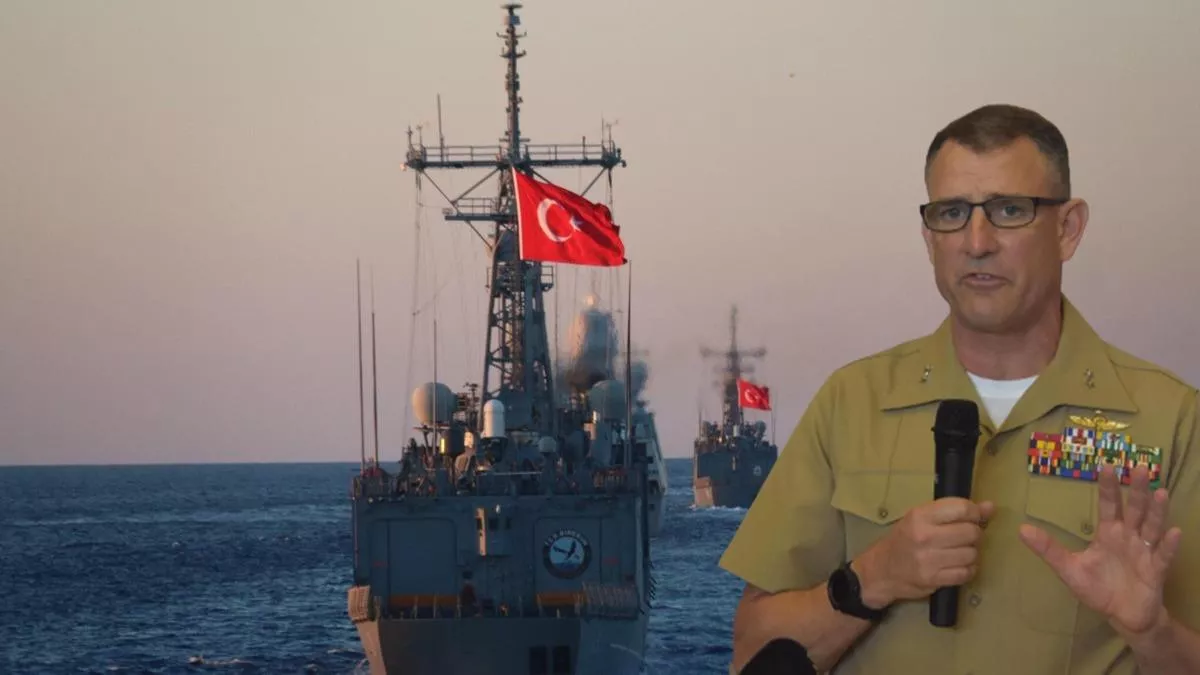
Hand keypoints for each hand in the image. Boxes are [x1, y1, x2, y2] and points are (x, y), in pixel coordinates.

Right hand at [856, 497, 995, 606]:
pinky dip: (967, 570)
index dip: (975, 513)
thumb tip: (990, 507)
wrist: (881, 570)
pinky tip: (958, 566)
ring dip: (971, 554)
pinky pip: (966, 573)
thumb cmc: (904, 540)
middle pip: (971, 532)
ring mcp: (929, 560)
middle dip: (974, 535)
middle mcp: (924, 536)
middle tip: (965, 537)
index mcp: (920, 516)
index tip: (973, 518)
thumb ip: (954, 512)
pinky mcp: (933, 579)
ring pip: (972, 554)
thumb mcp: (922, 519)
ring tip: (960, 552)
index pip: (962, 509)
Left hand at [1018, 463, 1182, 636]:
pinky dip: (1169, 544)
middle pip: (1134, 509)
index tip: (1107, 466)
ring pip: (1151, 527)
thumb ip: (1048, 549)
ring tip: (1160, 492)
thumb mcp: (1069, 568)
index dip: (1108, 487)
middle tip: (1142, 467)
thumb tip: (1021, 529)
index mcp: (1108, 533)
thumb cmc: (1097, 588)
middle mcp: (1128, 536)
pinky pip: (1163, 555)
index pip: (1108, 505)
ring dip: (1156, 511)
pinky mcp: (1156, 570)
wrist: (1122, 615)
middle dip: (1138, 490)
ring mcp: (1144, 551)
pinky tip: (1174, 532)